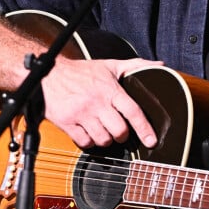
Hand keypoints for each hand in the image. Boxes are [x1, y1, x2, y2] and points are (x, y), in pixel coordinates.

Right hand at [42, 56, 161, 148]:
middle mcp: (97, 103)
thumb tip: (160, 65)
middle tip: (120, 130)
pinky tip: (89, 132)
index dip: (144, 128)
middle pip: (119, 131)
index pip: (132, 111)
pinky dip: (89, 141)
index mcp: (110, 89)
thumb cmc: (82, 71)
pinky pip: (84, 143)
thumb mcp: (110, 65)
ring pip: (103, 140)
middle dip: (122, 135)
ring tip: (103, 130)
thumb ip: (135, 65)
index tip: (151, 141)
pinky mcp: (67, 124)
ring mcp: (81, 114)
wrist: (49, 74)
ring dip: (106, 139)